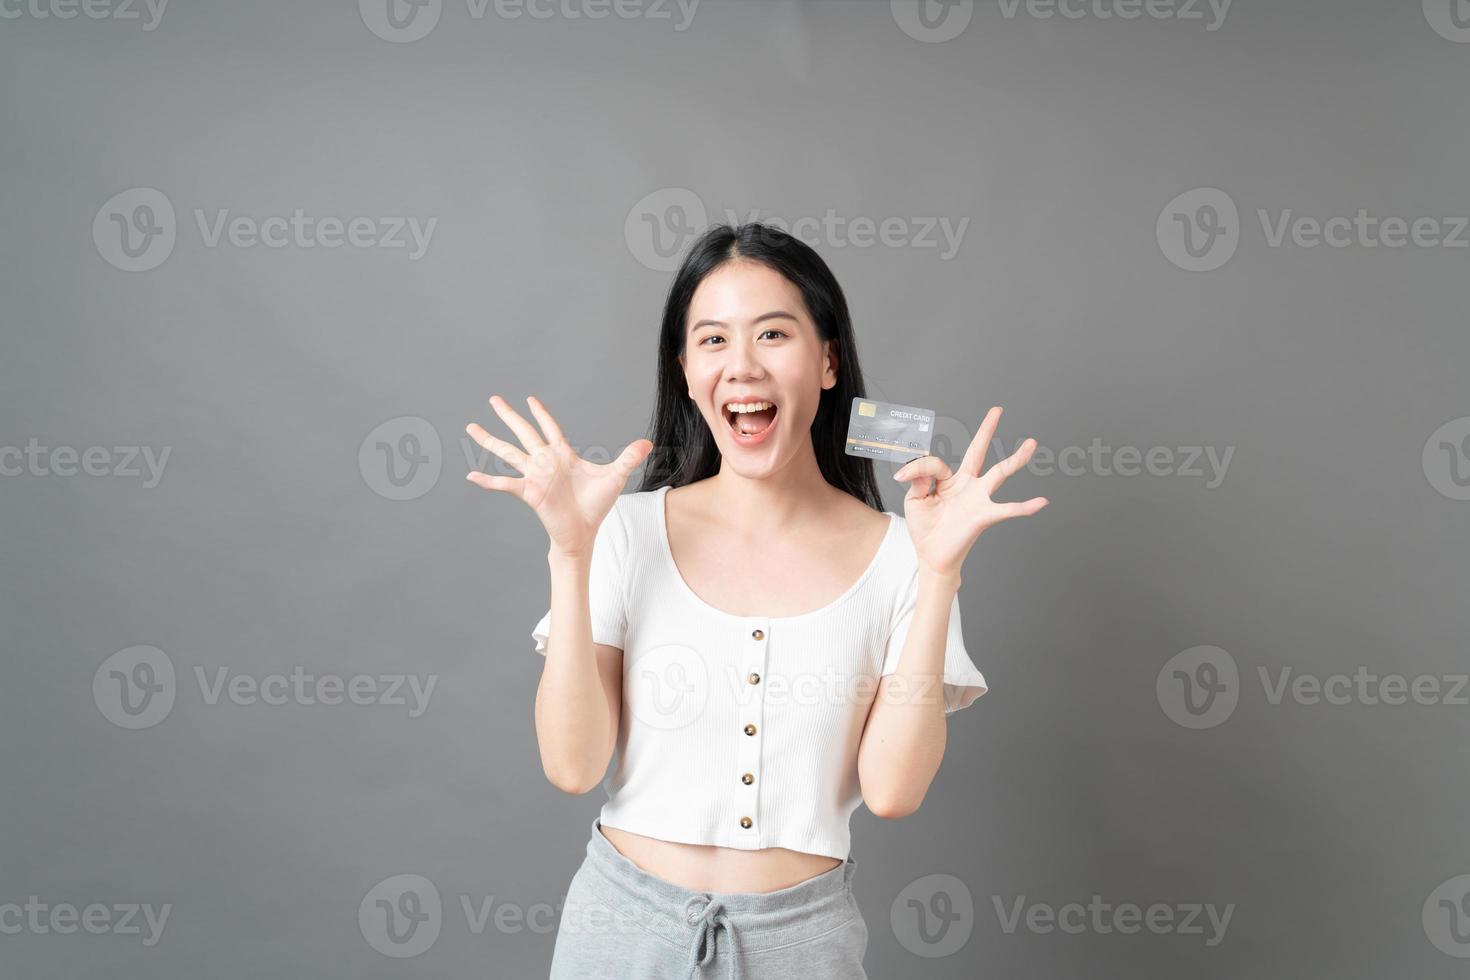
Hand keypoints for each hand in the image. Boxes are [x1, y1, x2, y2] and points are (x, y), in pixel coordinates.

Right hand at [465, 394, 653, 557]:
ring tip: (470, 427)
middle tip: (493, 399)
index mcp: (563, 455)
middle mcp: (545, 462)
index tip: (530, 399)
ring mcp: (535, 476)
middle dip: (508, 416)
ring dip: (489, 440)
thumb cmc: (595, 506)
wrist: (584, 532)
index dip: (540, 413)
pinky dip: (488, 480)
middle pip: (523, 432)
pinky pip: (505, 483)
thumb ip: (628, 458)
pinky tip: (472, 475)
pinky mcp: (530, 492)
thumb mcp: (615, 477)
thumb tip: (648, 444)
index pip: (550, 428)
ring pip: (508, 452)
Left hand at [892, 406, 1047, 578]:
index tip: (900, 478)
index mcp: (949, 480)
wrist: (931, 556)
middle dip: (987, 430)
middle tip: (997, 410)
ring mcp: (977, 499)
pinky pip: (1006, 509)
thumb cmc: (926, 529)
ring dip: (1015, 459)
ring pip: (999, 473)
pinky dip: (1024, 507)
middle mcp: (967, 485)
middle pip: (978, 452)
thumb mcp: (915, 500)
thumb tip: (919, 467)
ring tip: (1031, 444)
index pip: (936, 462)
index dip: (918, 468)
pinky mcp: (982, 515)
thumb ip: (918, 480)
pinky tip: (1041, 502)